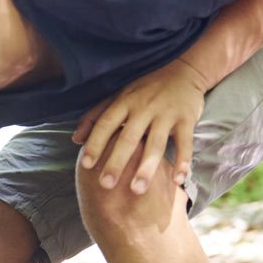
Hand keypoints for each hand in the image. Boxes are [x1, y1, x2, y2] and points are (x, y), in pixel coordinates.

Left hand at [72, 58, 208, 193]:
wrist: (184, 71)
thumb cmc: (145, 89)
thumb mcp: (119, 96)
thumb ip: (96, 116)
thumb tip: (75, 139)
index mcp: (124, 102)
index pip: (106, 123)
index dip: (95, 143)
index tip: (86, 165)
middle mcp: (144, 107)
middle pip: (128, 138)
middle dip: (117, 162)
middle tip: (106, 185)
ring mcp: (166, 113)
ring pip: (155, 143)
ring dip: (146, 168)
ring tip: (138, 190)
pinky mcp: (186, 119)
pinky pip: (184, 142)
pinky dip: (182, 161)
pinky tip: (177, 180)